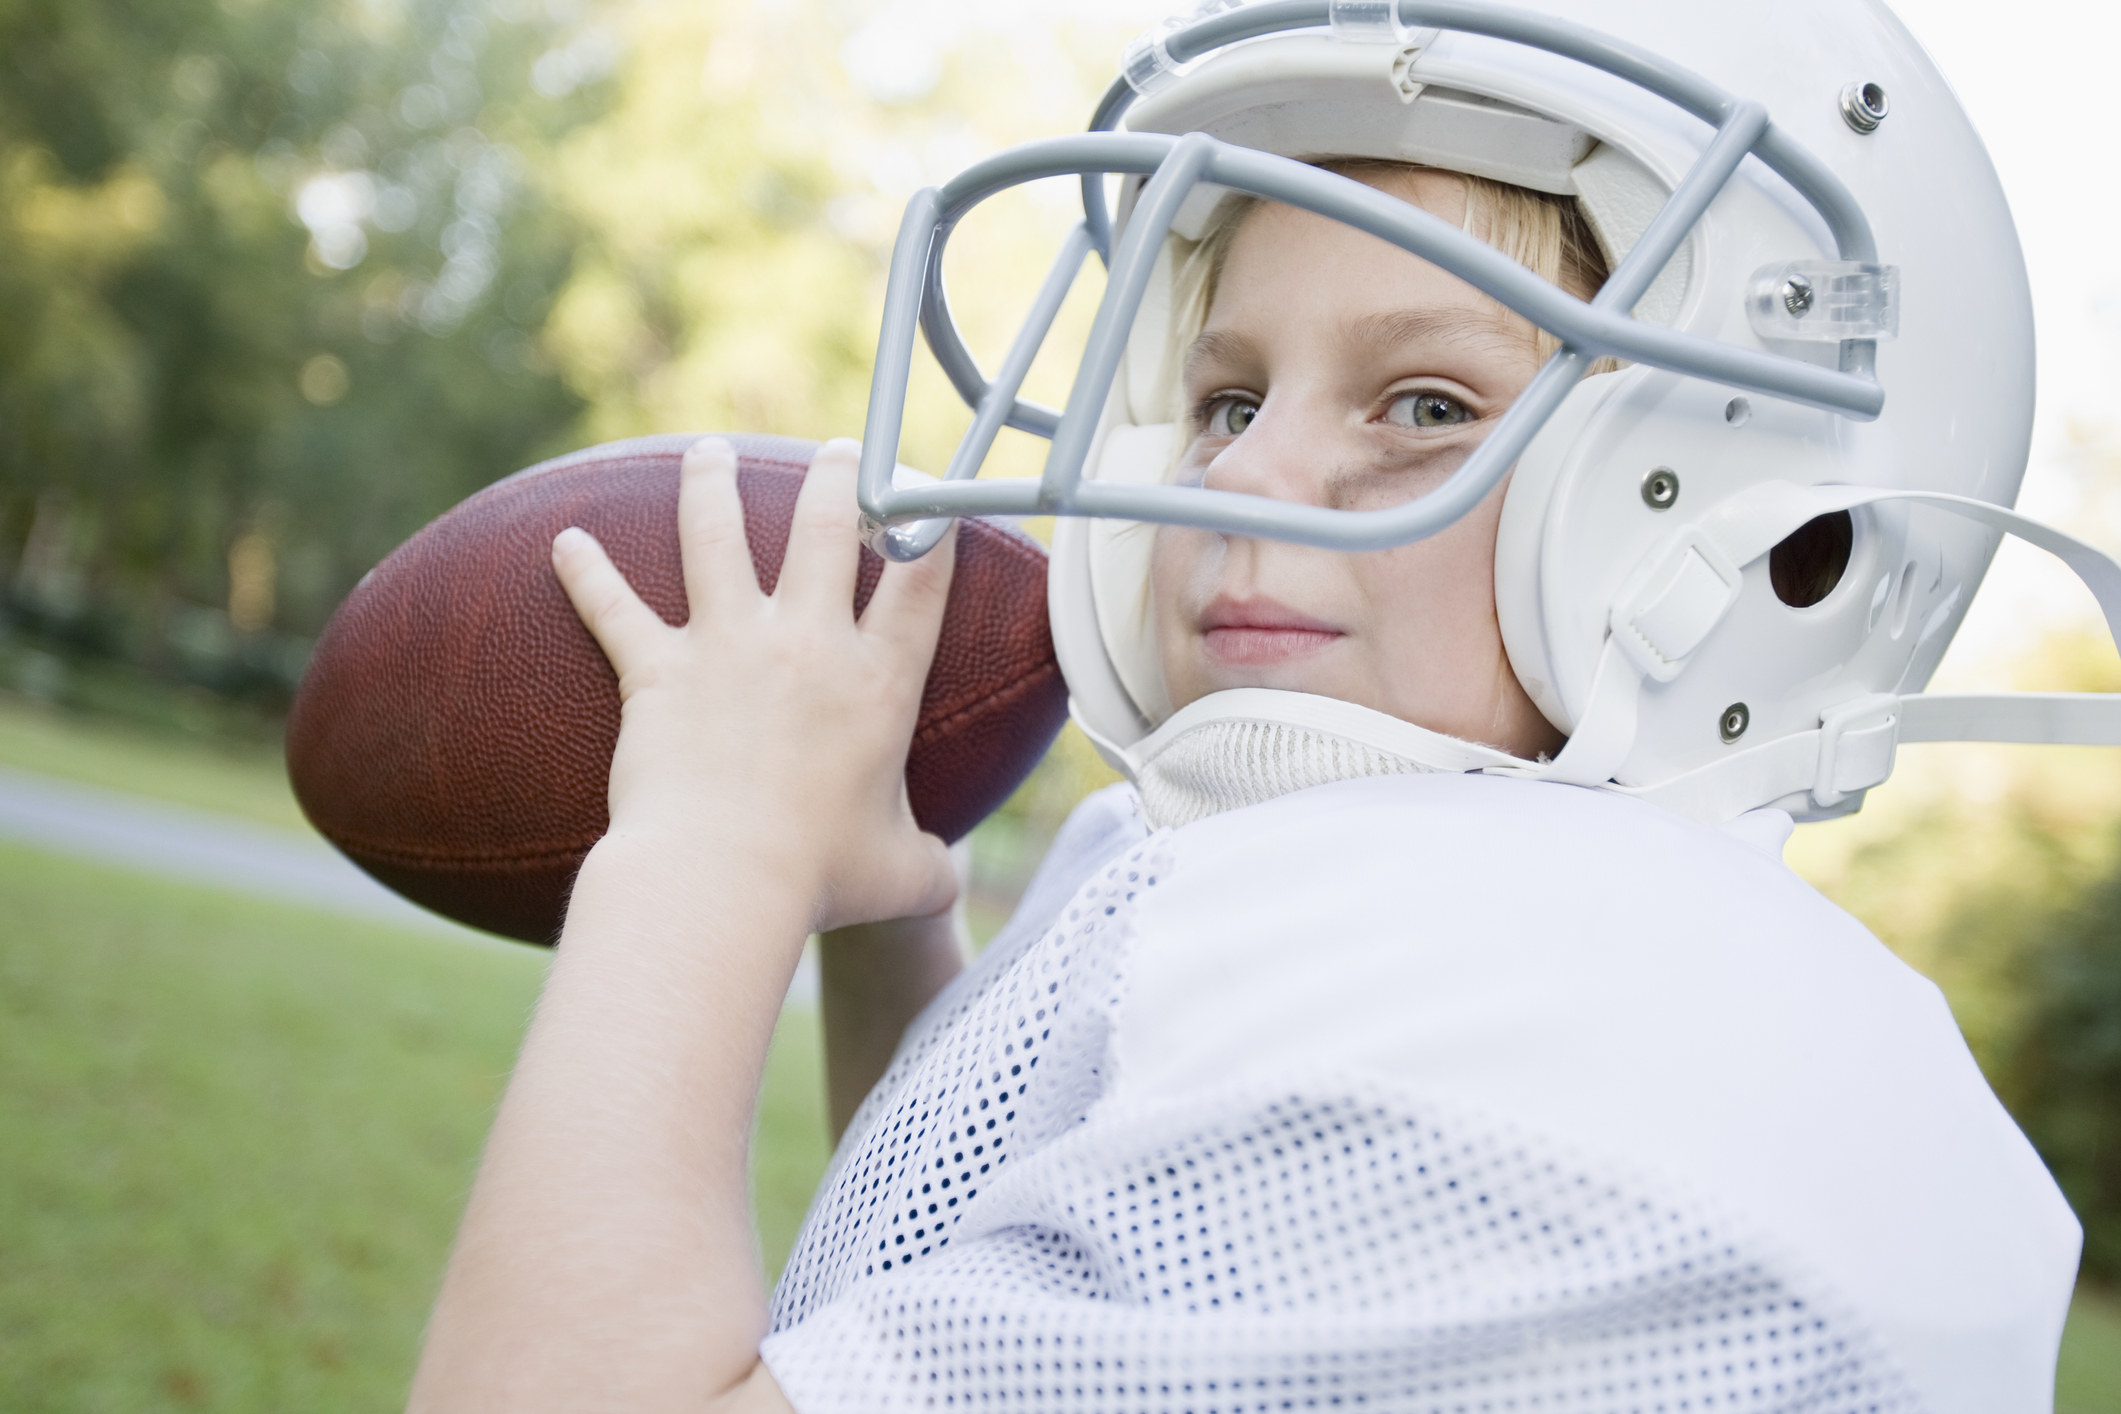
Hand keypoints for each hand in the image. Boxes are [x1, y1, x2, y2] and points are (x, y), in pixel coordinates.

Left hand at [550, 436, 958, 932]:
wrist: (720, 879)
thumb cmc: (815, 880)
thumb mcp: (900, 877)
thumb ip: (930, 869)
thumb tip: (946, 886)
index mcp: (876, 683)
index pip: (919, 583)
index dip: (932, 529)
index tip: (933, 496)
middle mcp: (807, 644)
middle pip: (825, 529)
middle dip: (836, 477)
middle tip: (836, 450)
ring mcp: (727, 646)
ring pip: (716, 535)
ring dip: (711, 484)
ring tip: (709, 451)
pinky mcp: (657, 669)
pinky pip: (612, 607)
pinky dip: (585, 573)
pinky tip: (563, 542)